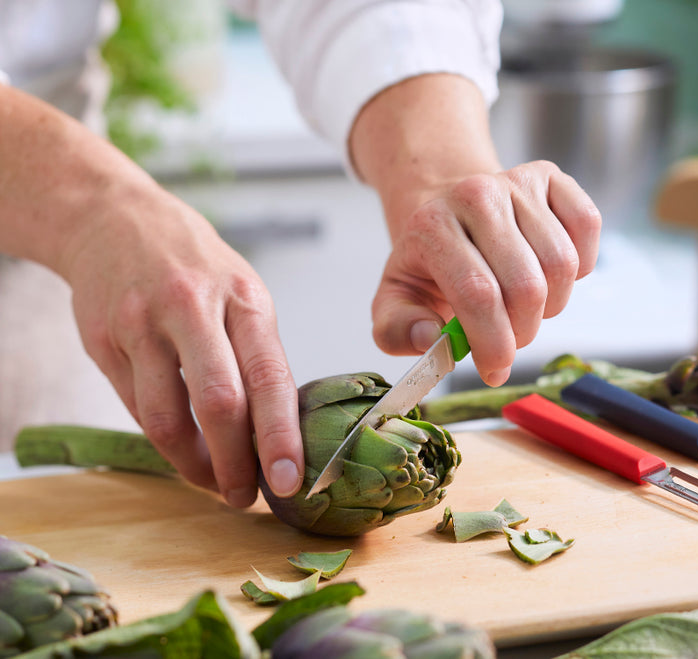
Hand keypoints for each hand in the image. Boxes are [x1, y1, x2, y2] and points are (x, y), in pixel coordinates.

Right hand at [0, 84, 302, 505]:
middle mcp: (192, 308)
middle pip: (218, 403)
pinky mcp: (103, 340)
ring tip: (214, 484)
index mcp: (244, 298)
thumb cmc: (196, 266)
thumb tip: (278, 432)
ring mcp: (142, 324)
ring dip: (194, 465)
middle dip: (235, 464)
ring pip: (167, 417)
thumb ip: (258, 355)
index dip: (279, 437)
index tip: (289, 482)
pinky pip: (136, 408)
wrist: (114, 219)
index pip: (269, 378)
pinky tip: (182, 452)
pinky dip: (164, 441)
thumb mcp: (243, 293)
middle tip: (247, 498)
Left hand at [371, 161, 600, 385]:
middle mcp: (475, 194)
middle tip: (509, 339)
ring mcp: (516, 181)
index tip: (495, 370)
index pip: (477, 294)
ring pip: (562, 264)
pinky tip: (550, 274)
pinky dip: (580, 265)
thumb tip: (431, 338)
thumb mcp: (397, 301)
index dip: (493, 342)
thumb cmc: (429, 266)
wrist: (452, 216)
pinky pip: (587, 226)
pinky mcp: (550, 177)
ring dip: (551, 304)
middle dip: (523, 331)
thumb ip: (398, 330)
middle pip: (526, 286)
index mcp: (431, 226)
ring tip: (525, 307)